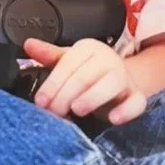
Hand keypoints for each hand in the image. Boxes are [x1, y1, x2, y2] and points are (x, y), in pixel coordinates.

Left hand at [24, 38, 146, 124]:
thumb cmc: (87, 71)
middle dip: (66, 95)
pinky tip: (113, 119)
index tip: (41, 101)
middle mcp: (107, 59)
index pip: (68, 64)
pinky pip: (137, 102)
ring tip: (77, 110)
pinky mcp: (137, 95)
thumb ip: (49, 55)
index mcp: (88, 48)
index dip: (52, 83)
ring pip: (112, 84)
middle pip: (86, 75)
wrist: (120, 80)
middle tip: (54, 112)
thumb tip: (28, 44)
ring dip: (92, 97)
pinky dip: (127, 110)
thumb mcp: (68, 61)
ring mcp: (124, 77)